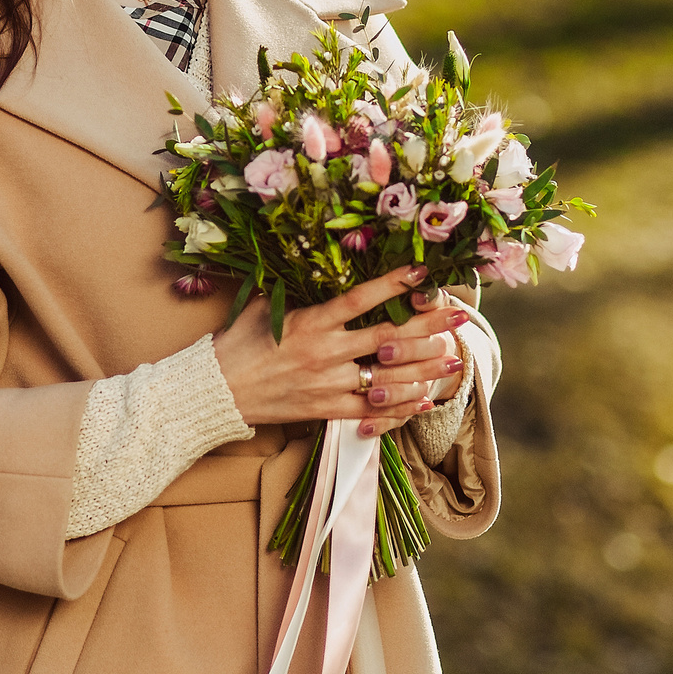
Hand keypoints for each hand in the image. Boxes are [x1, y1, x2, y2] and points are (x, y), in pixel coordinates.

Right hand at [213, 267, 470, 437]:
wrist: (215, 392)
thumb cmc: (236, 344)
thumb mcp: (263, 308)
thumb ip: (293, 290)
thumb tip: (313, 262)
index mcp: (310, 322)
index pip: (359, 299)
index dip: (393, 285)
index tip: (422, 274)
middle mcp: (324, 353)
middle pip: (387, 338)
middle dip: (427, 326)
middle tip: (458, 315)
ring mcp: (327, 384)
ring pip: (387, 377)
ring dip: (423, 368)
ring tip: (452, 359)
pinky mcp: (324, 410)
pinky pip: (370, 410)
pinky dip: (399, 408)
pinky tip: (423, 401)